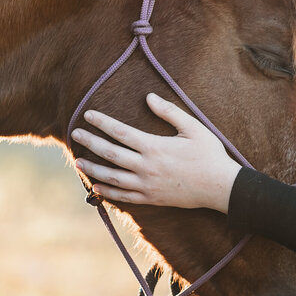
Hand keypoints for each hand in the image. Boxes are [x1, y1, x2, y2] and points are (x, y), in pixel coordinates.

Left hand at [71, 93, 241, 212]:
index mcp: (155, 147)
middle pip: (111, 153)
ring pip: (113, 177)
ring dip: (93, 169)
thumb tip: (148, 97)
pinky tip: (95, 186)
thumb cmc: (209, 154)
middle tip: (75, 134)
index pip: (120, 132)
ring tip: (78, 162)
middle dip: (91, 143)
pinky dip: (108, 192)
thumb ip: (169, 112)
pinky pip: (124, 196)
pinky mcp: (152, 199)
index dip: (102, 122)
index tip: (88, 115)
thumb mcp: (193, 127)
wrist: (221, 187)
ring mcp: (147, 185)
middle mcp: (146, 167)